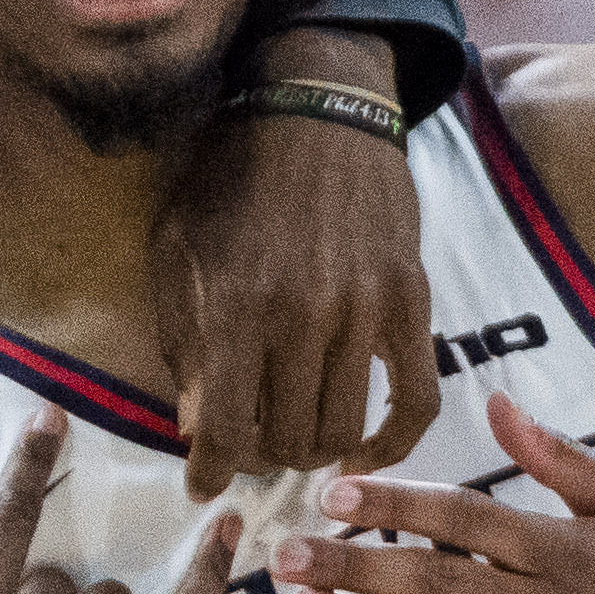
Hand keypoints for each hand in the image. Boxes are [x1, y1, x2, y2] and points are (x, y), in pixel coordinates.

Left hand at [150, 29, 435, 496]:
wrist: (318, 108)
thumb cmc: (232, 178)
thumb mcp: (178, 251)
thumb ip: (184, 344)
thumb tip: (197, 430)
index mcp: (236, 304)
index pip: (225, 428)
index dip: (209, 472)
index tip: (202, 485)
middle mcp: (304, 315)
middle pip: (285, 439)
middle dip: (258, 457)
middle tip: (248, 446)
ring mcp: (366, 310)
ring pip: (341, 429)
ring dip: (311, 451)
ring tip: (293, 441)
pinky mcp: (412, 302)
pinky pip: (416, 401)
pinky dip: (390, 445)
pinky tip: (361, 454)